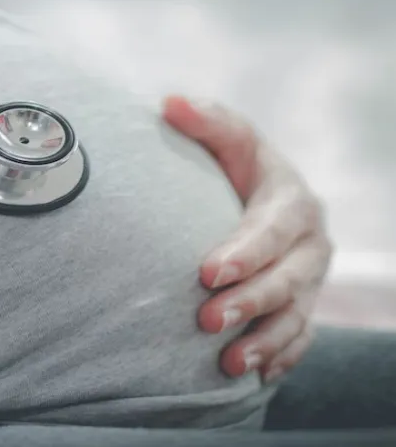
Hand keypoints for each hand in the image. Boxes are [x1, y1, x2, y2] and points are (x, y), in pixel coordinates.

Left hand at [163, 95, 332, 382]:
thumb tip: (168, 101)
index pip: (271, 229)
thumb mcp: (227, 140)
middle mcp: (310, 243)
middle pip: (287, 278)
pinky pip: (300, 339)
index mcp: (291, 200)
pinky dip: (280, 358)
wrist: (262, 197)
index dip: (244, 252)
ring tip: (228, 363)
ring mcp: (310, 280)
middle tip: (207, 320)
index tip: (204, 271)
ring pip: (296, 316)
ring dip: (264, 341)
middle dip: (249, 302)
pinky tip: (253, 377)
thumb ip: (205, 122)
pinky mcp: (304, 307)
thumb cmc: (234, 166)